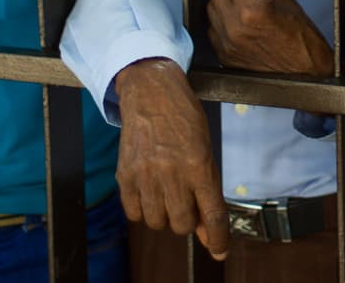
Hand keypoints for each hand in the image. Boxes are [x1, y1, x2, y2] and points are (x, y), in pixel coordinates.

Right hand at [114, 58, 229, 259]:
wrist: (151, 94)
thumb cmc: (184, 119)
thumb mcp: (205, 150)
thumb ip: (207, 190)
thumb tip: (208, 230)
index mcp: (199, 165)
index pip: (212, 215)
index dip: (218, 239)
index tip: (220, 251)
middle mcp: (172, 173)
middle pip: (182, 224)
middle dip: (188, 222)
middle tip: (186, 203)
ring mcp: (146, 175)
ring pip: (157, 223)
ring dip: (165, 216)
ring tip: (166, 195)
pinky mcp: (125, 175)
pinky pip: (133, 213)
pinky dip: (142, 210)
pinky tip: (149, 193)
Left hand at [207, 0, 333, 76]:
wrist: (305, 76)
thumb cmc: (303, 40)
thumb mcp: (287, 5)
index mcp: (252, 10)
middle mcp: (234, 26)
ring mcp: (226, 43)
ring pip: (210, 8)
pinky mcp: (224, 55)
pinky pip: (213, 28)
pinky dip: (217, 15)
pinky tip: (226, 9)